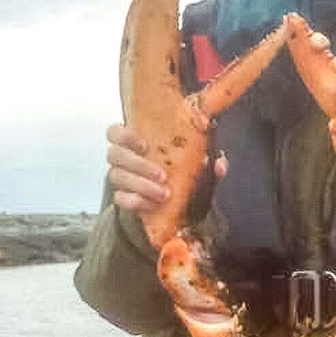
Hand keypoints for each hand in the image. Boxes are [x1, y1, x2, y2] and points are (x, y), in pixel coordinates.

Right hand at [107, 124, 227, 213]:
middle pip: (114, 154)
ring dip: (141, 185)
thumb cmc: (178, 171)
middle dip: (138, 164)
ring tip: (164, 193)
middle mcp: (123, 158)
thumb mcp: (194, 162)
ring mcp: (120, 178)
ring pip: (117, 177)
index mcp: (136, 141)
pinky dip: (136, 201)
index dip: (124, 135)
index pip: (115, 132)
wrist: (170, 201)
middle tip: (162, 175)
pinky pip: (121, 199)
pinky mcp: (122, 198)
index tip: (144, 145)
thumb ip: (206, 159)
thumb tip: (220, 163)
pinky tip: (153, 204)